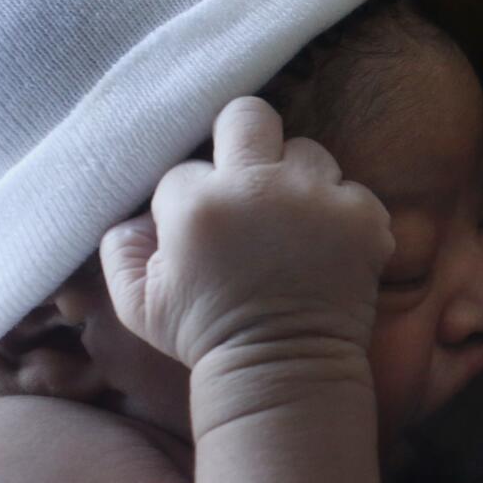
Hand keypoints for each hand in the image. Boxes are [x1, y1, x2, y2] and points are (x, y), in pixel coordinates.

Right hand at [101, 97, 393, 368]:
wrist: (283, 368)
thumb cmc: (205, 335)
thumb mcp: (135, 301)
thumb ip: (120, 245)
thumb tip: (140, 211)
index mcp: (198, 204)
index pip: (186, 167)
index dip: (190, 198)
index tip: (203, 231)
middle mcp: (258, 188)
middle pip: (249, 114)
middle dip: (243, 138)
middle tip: (247, 178)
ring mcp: (316, 198)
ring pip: (306, 151)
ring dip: (296, 180)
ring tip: (292, 223)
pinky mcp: (362, 215)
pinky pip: (350, 189)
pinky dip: (340, 213)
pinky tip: (327, 245)